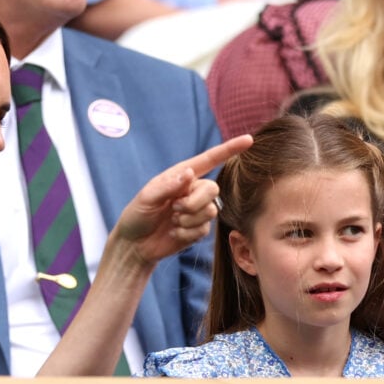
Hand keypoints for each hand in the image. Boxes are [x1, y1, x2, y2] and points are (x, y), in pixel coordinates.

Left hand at [112, 135, 252, 264]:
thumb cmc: (137, 215)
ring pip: (211, 211)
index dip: (229, 149)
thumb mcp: (146, 197)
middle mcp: (192, 190)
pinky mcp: (197, 229)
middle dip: (195, 202)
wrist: (135, 244)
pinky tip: (173, 233)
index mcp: (180, 176)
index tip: (248, 140)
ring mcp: (196, 210)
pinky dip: (186, 233)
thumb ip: (168, 185)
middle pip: (213, 189)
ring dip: (188, 219)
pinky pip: (204, 229)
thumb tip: (189, 173)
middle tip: (174, 209)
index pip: (209, 160)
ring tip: (172, 222)